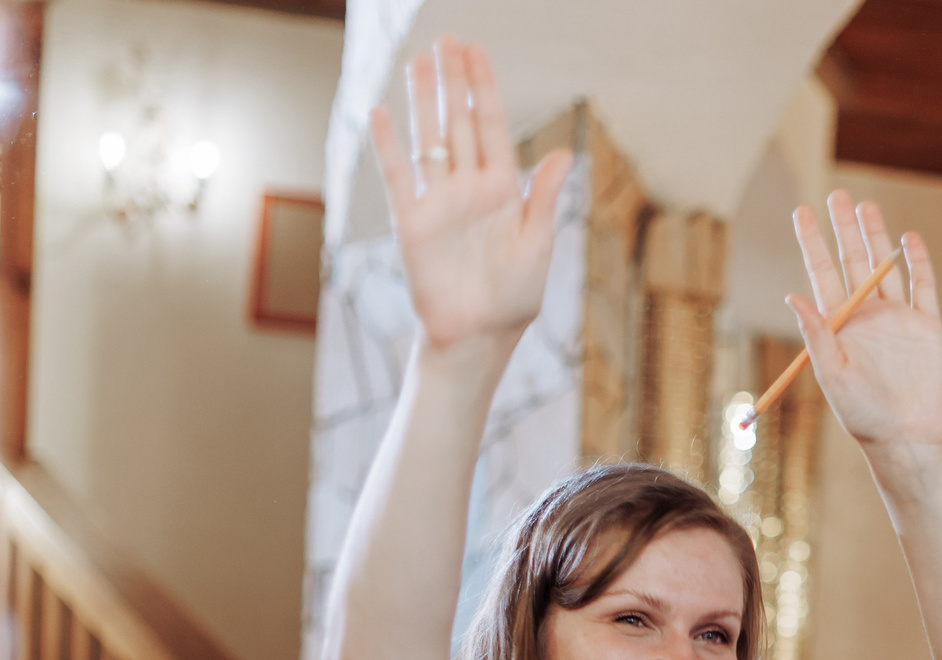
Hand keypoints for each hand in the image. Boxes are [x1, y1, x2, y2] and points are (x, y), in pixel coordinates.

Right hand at [368, 38, 570, 355]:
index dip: (483, 87)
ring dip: (424, 100)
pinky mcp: (412, 221)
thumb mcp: (536, 245)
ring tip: (419, 61)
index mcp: (502, 190)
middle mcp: (469, 188)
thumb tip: (561, 153)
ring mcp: (439, 201)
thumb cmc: (514, 299)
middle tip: (447, 40)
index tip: (476, 51)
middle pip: (458, 122)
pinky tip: (379, 113)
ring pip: (429, 139)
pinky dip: (388, 146)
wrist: (478, 336)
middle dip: (453, 81)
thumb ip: (541, 197)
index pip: (491, 126)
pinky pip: (398, 176)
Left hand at [787, 193, 941, 467]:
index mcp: (840, 326)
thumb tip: (793, 296)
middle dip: (844, 229)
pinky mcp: (928, 327)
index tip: (801, 212)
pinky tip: (909, 238)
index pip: (822, 274)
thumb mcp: (833, 375)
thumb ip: (817, 334)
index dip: (812, 242)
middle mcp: (867, 317)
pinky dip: (918, 261)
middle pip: (853, 262)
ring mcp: (899, 320)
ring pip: (885, 267)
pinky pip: (924, 286)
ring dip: (876, 237)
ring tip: (866, 206)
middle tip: (836, 195)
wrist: (908, 438)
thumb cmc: (863, 415)